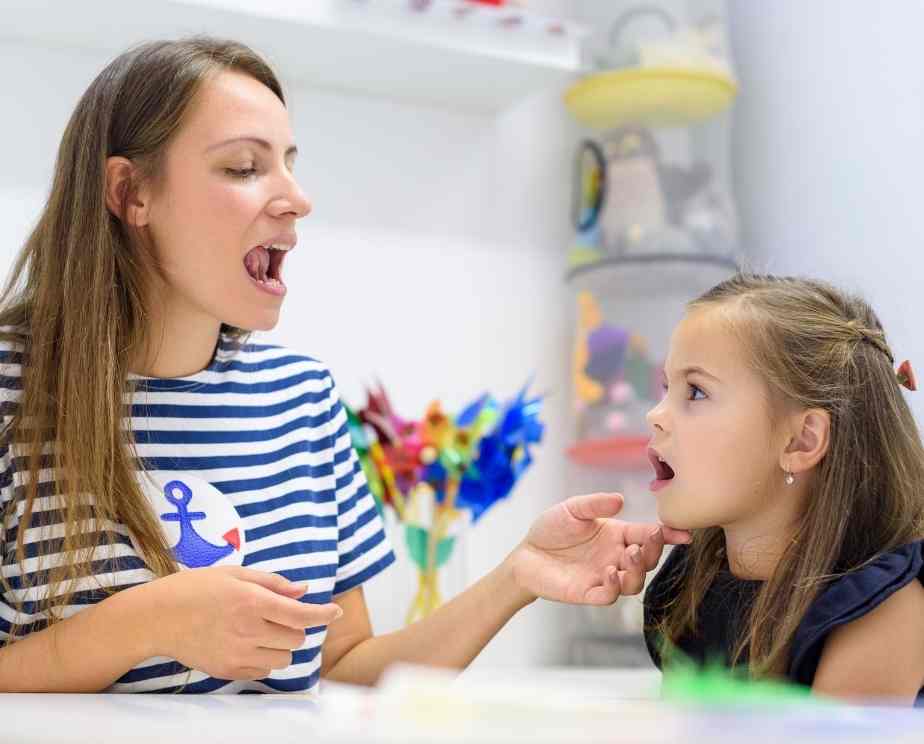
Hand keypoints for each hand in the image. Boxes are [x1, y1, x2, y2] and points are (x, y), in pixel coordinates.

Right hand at [148, 566, 341, 679]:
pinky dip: (266, 659)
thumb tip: (304, 590)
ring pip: (284, 658)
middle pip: (296, 637)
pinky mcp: (228, 671)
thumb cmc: (195, 588)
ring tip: (262, 630)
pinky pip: (264, 671)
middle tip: (276, 614)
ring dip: (282, 644)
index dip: (323, 614)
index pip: (300, 614)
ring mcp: (238, 654)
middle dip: (295, 625)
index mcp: (251, 602)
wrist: (157, 618)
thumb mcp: (234, 574)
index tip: (336, 612)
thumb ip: (272, 583)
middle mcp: (248, 631)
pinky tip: (249, 644)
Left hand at [507, 492, 690, 605]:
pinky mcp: (588, 593)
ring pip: (635, 582)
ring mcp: (604, 577)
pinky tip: (610, 572)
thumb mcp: (573, 508)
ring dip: (638, 571)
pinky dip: (615, 587)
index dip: (668, 535)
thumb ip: (595, 504)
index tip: (684, 534)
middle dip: (653, 553)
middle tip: (644, 544)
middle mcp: (616, 557)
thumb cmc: (552, 529)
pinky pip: (610, 596)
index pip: (648, 535)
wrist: (526, 553)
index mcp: (617, 535)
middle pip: (648, 560)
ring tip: (628, 556)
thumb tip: (621, 499)